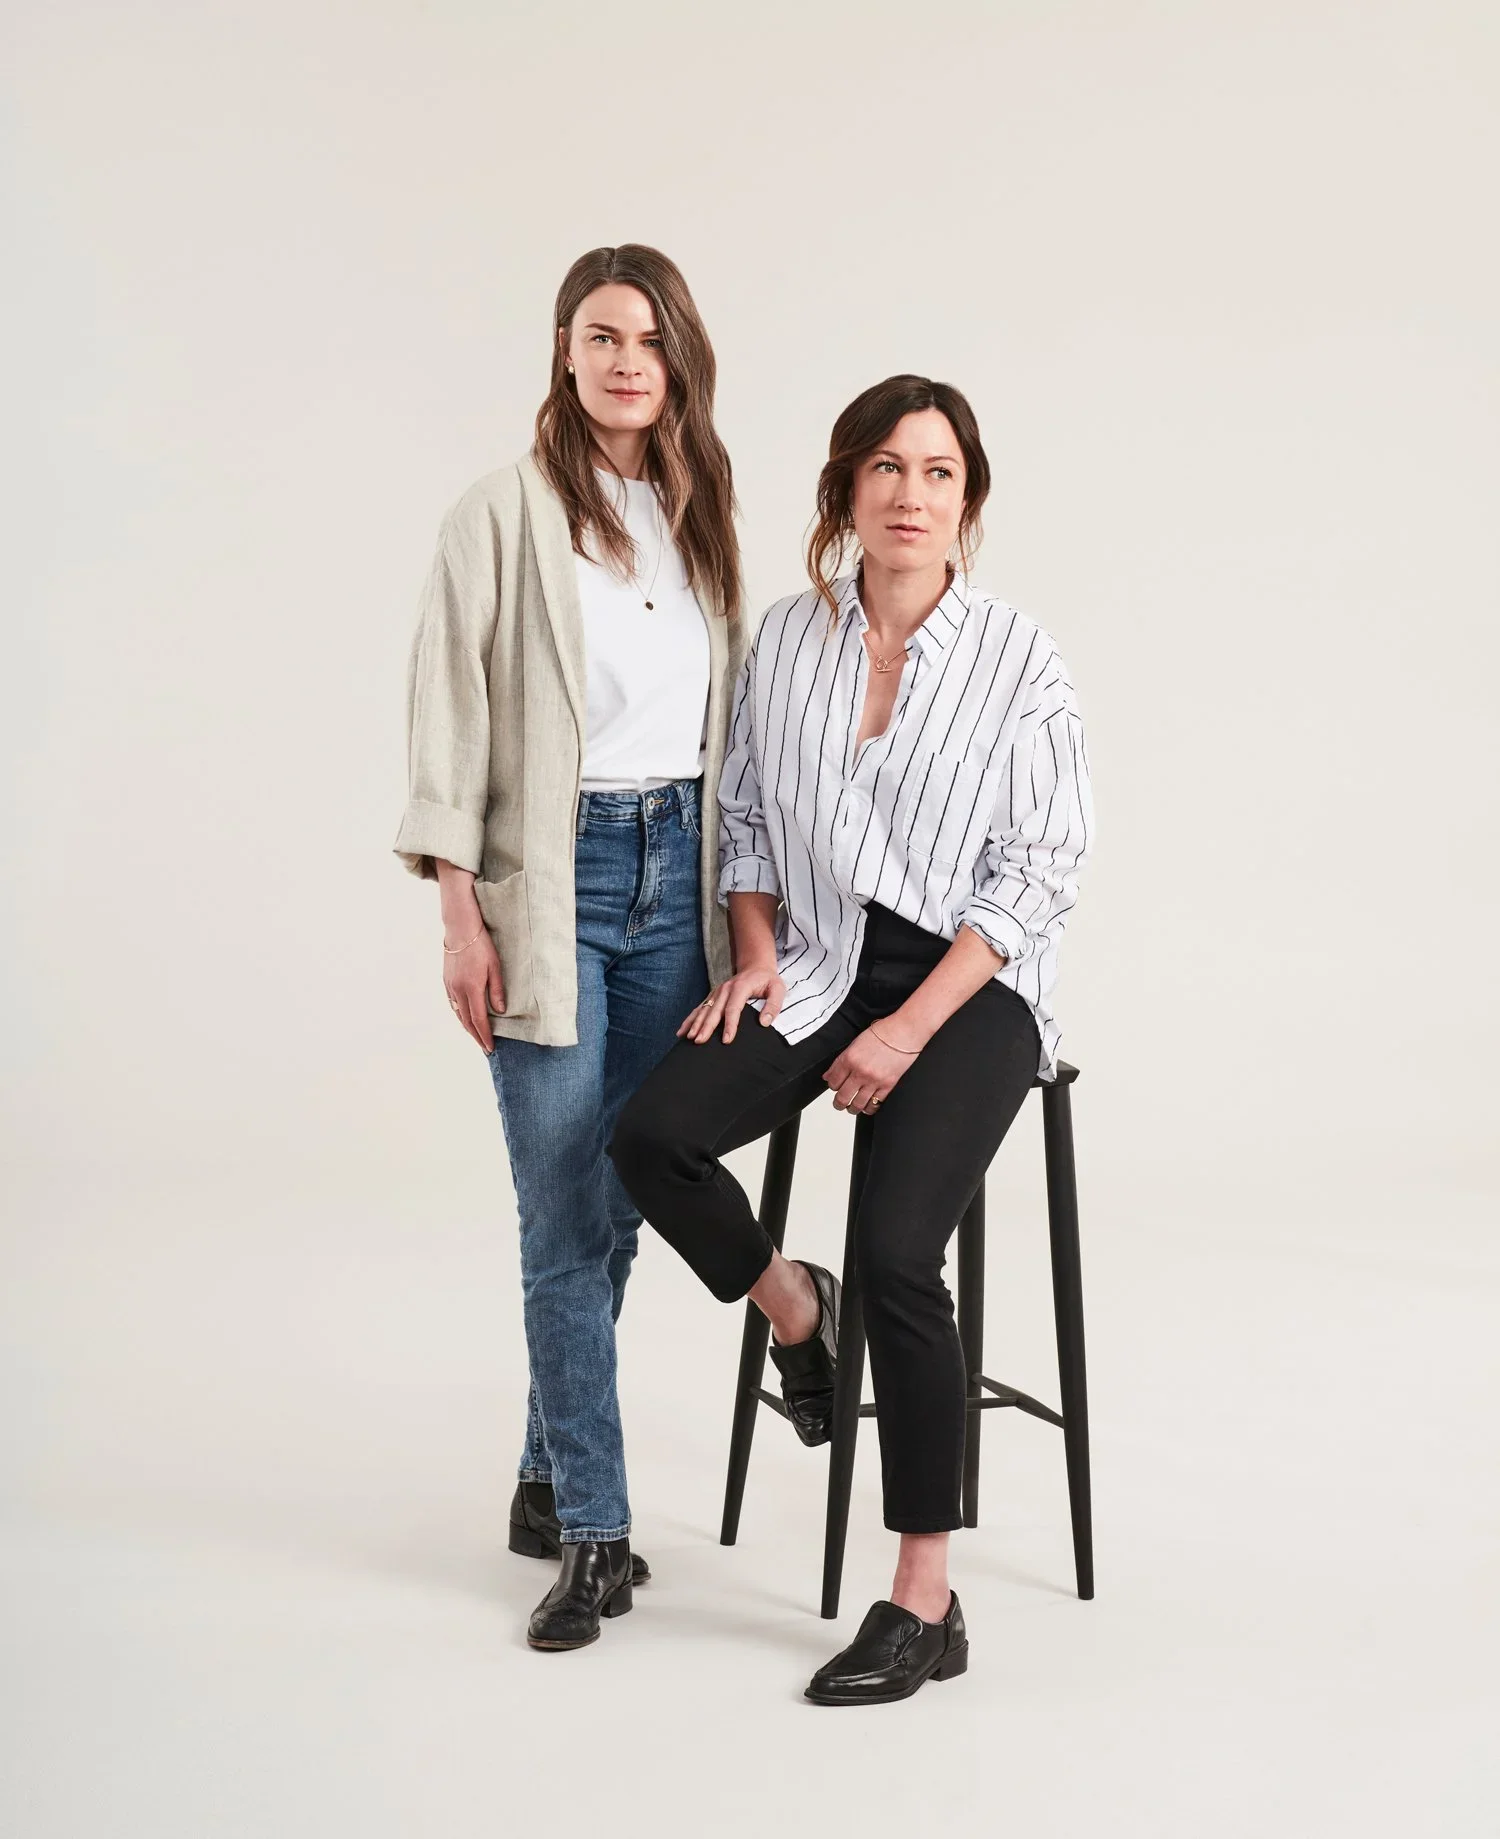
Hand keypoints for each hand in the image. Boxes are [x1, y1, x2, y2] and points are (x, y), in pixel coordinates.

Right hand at [443, 923, 505, 1051]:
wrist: (460, 929)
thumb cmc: (481, 945)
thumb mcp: (495, 966)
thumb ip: (497, 990)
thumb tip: (500, 1011)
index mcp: (472, 988)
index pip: (479, 1020)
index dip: (485, 1035)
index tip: (490, 1047)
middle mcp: (458, 990)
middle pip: (467, 1021)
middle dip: (476, 1036)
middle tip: (485, 1047)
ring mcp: (450, 986)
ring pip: (458, 1014)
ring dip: (467, 1028)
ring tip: (477, 1036)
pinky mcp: (446, 981)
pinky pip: (453, 1005)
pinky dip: (460, 1015)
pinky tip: (465, 1018)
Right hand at [679, 965, 786, 1043]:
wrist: (755, 966)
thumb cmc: (768, 980)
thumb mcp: (778, 989)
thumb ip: (773, 1005)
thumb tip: (765, 1022)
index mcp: (740, 987)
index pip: (733, 1008)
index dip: (729, 1025)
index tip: (726, 1040)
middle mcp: (725, 989)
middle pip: (714, 1010)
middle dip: (706, 1027)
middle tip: (700, 1041)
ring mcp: (717, 992)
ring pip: (704, 1009)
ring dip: (695, 1024)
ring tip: (689, 1037)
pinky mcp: (713, 996)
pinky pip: (699, 1008)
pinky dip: (690, 1020)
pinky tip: (682, 1031)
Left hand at [823, 1024, 922, 1114]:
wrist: (903, 1032)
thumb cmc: (882, 1034)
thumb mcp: (855, 1043)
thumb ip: (840, 1061)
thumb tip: (829, 1075)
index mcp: (849, 1059)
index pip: (833, 1082)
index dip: (832, 1086)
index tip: (835, 1086)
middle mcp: (860, 1072)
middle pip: (842, 1097)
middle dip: (838, 1103)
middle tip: (839, 1104)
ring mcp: (874, 1080)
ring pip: (857, 1104)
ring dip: (852, 1108)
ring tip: (852, 1107)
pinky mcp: (888, 1085)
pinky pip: (875, 1104)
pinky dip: (869, 1108)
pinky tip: (867, 1106)